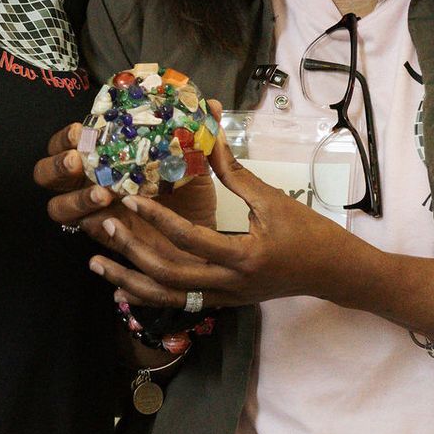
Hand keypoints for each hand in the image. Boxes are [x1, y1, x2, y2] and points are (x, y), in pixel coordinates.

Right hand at [36, 118, 217, 266]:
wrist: (204, 241)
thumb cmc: (192, 196)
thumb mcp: (195, 163)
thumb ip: (197, 136)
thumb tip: (212, 105)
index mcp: (103, 157)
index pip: (67, 142)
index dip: (64, 137)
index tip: (81, 131)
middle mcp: (90, 182)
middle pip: (47, 174)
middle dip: (57, 166)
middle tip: (78, 161)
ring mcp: (93, 212)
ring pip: (58, 208)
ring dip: (74, 199)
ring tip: (102, 194)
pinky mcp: (104, 237)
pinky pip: (86, 232)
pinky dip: (95, 225)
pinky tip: (112, 221)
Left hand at [88, 102, 366, 309]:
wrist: (336, 274)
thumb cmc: (310, 233)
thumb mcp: (273, 200)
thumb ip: (236, 173)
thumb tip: (211, 131)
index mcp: (245, 257)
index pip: (191, 240)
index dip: (157, 218)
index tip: (130, 198)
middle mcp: (231, 284)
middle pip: (169, 276)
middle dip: (132, 254)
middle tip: (105, 228)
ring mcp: (227, 298)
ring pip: (169, 297)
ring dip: (131, 281)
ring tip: (98, 264)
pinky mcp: (225, 302)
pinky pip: (180, 301)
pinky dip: (149, 294)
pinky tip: (123, 286)